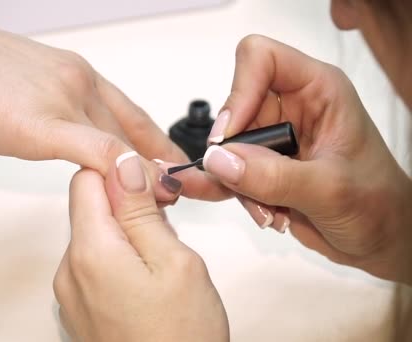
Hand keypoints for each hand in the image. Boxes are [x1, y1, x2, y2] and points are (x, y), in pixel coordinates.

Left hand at [53, 153, 228, 341]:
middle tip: (167, 223)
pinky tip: (146, 282)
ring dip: (125, 233)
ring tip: (160, 260)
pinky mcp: (78, 309)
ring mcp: (70, 293)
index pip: (87, 178)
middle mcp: (69, 270)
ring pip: (94, 235)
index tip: (154, 187)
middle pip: (88, 207)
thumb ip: (142, 211)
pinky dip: (118, 260)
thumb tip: (123, 166)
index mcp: (91, 251)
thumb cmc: (180, 340)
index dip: (121, 172)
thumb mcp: (175, 263)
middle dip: (127, 204)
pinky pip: (92, 265)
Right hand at [165, 35, 411, 283]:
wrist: (379, 240)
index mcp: (318, 89)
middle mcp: (291, 107)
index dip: (240, 92)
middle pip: (235, 109)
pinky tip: (252, 209)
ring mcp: (274, 138)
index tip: (229, 136)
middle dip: (235, 152)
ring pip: (226, 145)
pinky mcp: (262, 165)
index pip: (261, 60)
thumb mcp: (329, 189)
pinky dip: (231, 192)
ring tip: (267, 210)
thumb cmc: (377, 204)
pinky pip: (227, 169)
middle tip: (247, 186)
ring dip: (236, 181)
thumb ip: (274, 176)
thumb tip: (218, 159)